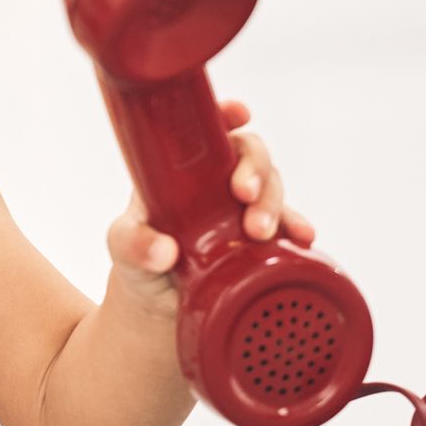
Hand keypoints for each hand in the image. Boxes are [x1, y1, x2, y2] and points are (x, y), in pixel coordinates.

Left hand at [105, 97, 317, 320]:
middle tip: (245, 195)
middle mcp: (217, 183)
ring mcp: (242, 211)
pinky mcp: (260, 241)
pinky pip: (287, 225)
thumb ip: (134, 245)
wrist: (159, 309)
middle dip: (255, 168)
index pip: (209, 131)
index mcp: (181, 171)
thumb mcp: (123, 248)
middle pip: (248, 154)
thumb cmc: (138, 263)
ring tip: (262, 232)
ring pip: (271, 186)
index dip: (226, 115)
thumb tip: (164, 251)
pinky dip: (296, 227)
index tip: (239, 115)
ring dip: (274, 202)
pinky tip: (302, 236)